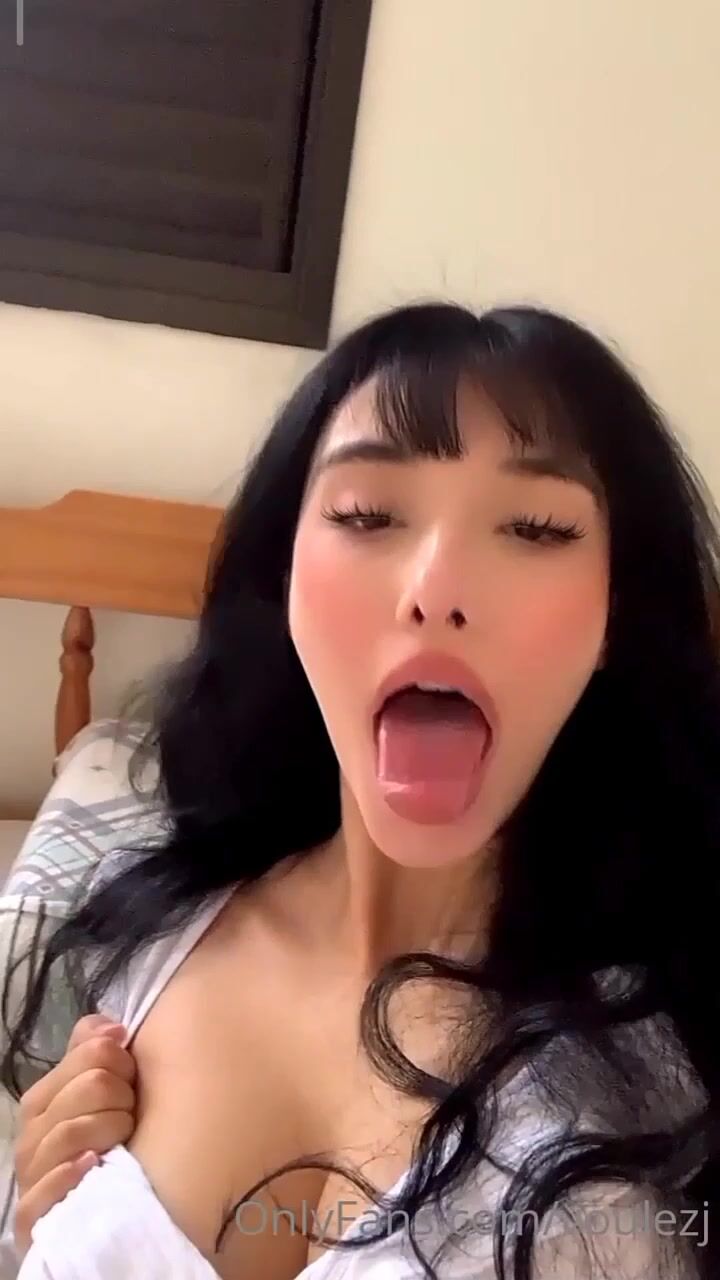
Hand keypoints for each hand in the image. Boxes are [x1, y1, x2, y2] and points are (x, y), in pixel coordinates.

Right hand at [14, 1014, 135, 1254]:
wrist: (87, 1220)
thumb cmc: (96, 1146)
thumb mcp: (94, 1095)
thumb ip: (96, 1050)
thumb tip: (114, 1028)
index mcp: (43, 1098)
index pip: (92, 1054)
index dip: (123, 1063)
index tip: (132, 1081)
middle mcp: (30, 1133)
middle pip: (90, 1087)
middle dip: (121, 1099)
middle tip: (129, 1117)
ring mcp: (29, 1174)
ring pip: (73, 1131)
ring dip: (110, 1131)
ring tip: (122, 1141)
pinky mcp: (32, 1217)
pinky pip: (45, 1189)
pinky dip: (71, 1173)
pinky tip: (93, 1164)